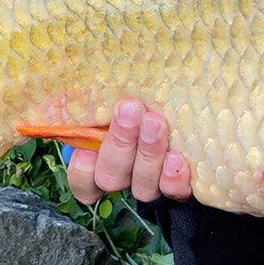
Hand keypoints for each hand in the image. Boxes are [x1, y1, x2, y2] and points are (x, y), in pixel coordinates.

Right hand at [66, 98, 192, 204]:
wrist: (184, 94)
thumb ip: (101, 90)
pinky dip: (174, 179)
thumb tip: (80, 72)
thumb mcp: (117, 87)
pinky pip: (174, 192)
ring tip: (156, 122)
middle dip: (120, 143)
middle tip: (131, 109)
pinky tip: (178, 157)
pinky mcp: (178, 183)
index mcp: (98, 157)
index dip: (82, 171)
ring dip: (148, 155)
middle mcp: (122, 175)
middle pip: (111, 178)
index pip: (83, 180)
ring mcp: (150, 182)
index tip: (85, 150)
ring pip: (142, 187)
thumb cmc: (141, 88)